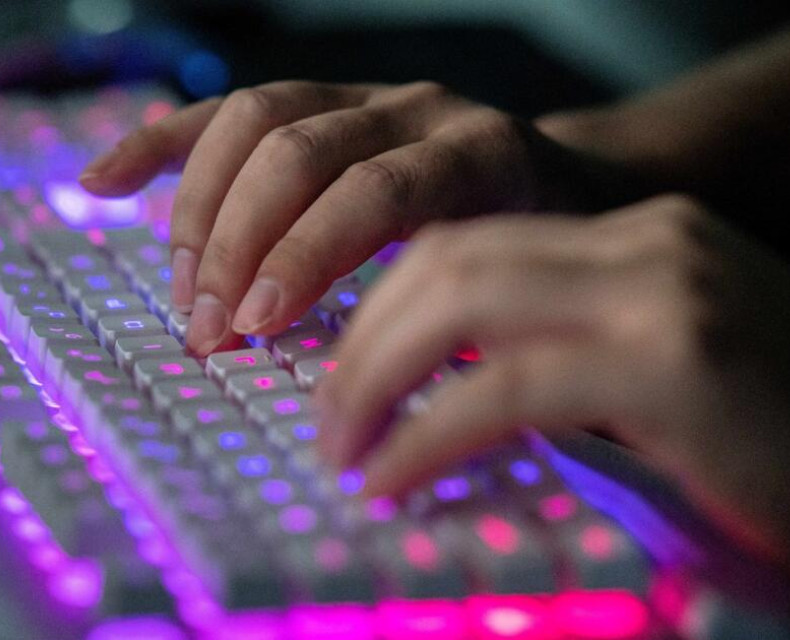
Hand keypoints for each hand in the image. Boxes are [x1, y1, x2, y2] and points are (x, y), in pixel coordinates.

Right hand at [80, 81, 641, 354]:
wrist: (561, 180)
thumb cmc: (539, 254)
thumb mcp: (530, 287)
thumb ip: (467, 323)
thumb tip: (395, 404)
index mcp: (477, 155)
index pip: (374, 191)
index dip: (305, 255)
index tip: (257, 329)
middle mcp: (414, 110)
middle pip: (299, 151)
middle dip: (239, 243)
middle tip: (209, 327)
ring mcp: (359, 95)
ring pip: (254, 121)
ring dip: (201, 211)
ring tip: (187, 293)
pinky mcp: (315, 100)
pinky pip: (223, 112)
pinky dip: (159, 148)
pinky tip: (102, 182)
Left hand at [314, 194, 789, 565]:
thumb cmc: (767, 453)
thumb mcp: (645, 392)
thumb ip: (552, 374)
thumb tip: (434, 401)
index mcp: (634, 245)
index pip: (468, 245)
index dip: (384, 307)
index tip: (340, 374)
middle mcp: (648, 244)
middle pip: (447, 260)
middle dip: (361, 341)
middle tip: (325, 419)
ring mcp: (665, 292)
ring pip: (460, 303)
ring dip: (374, 378)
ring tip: (342, 448)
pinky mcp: (676, 362)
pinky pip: (504, 388)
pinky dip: (426, 434)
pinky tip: (388, 477)